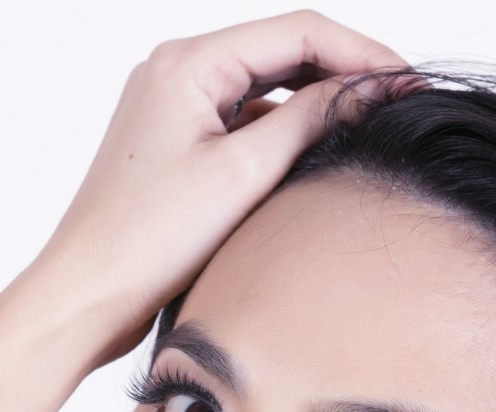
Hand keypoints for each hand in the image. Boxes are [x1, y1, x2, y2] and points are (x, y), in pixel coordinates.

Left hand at [34, 10, 407, 363]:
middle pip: (279, 55)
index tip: (408, 81)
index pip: (296, 31)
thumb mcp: (242, 174)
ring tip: (362, 131)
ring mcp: (171, 111)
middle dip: (340, 76)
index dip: (361, 53)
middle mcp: (174, 74)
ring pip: (260, 92)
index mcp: (187, 63)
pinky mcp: (172, 149)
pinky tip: (309, 160)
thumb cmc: (146, 240)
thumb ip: (308, 121)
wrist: (86, 296)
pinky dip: (277, 137)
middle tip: (396, 104)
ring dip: (311, 107)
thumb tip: (364, 90)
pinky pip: (237, 127)